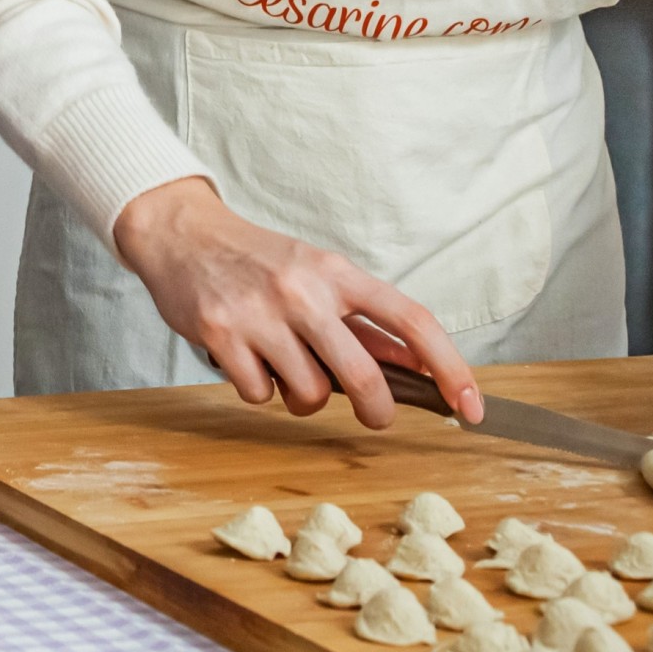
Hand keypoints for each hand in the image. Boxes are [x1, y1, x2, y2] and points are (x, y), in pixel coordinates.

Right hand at [114, 176, 482, 429]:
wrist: (182, 234)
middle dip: (378, 410)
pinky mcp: (220, 334)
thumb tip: (418, 364)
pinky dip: (258, 389)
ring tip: (283, 367)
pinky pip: (259, 395)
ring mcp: (260, 314)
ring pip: (309, 394)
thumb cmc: (256, 260)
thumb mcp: (316, 275)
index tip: (470, 404)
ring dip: (302, 396)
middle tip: (375, 416)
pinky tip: (246, 360)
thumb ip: (361, 321)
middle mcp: (303, 291)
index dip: (450, 367)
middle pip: (365, 376)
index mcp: (337, 273)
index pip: (412, 321)